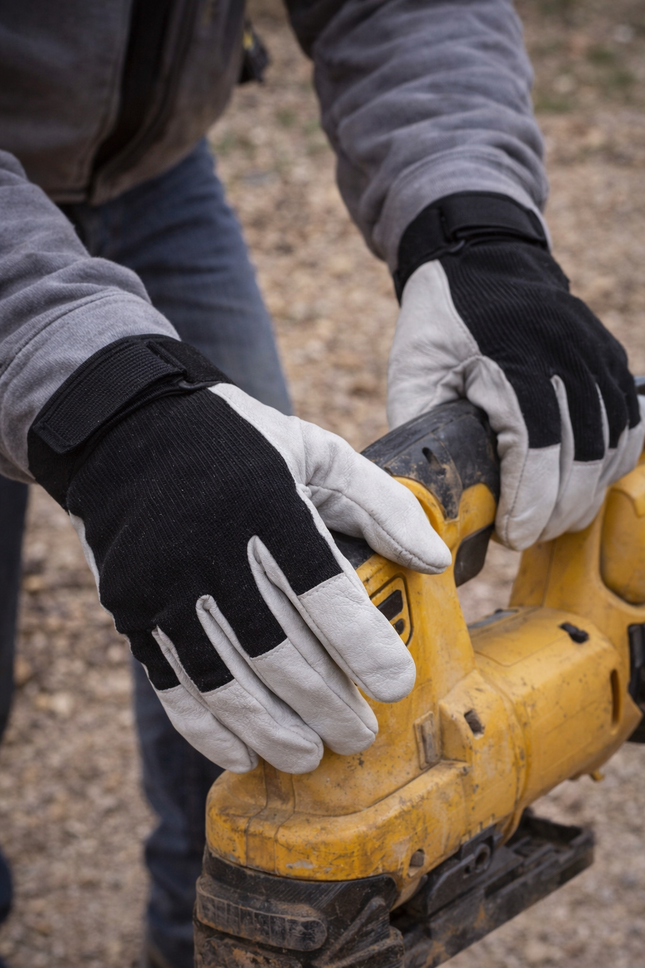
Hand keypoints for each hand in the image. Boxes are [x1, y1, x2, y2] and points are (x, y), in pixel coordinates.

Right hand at [29, 338, 449, 773]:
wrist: (128, 431)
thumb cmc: (240, 445)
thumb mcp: (316, 451)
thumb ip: (380, 503)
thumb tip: (434, 560)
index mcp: (268, 505)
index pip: (323, 591)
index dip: (363, 646)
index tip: (398, 686)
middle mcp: (211, 549)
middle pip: (277, 650)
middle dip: (326, 704)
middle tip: (360, 735)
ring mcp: (164, 584)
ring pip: (224, 679)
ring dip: (271, 729)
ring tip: (309, 756)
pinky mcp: (131, 608)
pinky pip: (171, 681)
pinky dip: (207, 727)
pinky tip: (243, 753)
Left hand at [388, 238, 643, 549]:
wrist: (479, 261)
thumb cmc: (439, 325)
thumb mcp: (413, 373)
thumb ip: (421, 431)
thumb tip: (425, 498)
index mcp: (509, 356)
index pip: (535, 442)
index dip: (530, 500)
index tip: (514, 534)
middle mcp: (562, 351)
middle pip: (582, 450)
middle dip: (558, 508)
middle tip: (531, 536)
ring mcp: (593, 352)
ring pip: (613, 440)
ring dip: (587, 492)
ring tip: (555, 519)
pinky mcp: (610, 358)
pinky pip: (629, 421)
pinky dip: (612, 462)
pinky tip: (586, 487)